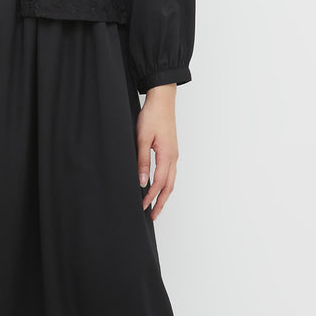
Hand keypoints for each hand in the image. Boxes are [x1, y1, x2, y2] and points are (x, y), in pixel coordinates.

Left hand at [137, 83, 178, 218]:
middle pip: (169, 186)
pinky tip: (159, 186)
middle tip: (153, 216)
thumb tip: (142, 181)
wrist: (162, 100)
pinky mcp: (171, 150)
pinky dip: (166, 184)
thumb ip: (142, 161)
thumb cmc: (152, 116)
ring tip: (156, 206)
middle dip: (161, 202)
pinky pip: (170, 172)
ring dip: (164, 194)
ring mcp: (174, 154)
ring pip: (171, 180)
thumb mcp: (142, 139)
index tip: (143, 207)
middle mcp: (173, 157)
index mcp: (167, 155)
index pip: (160, 183)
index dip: (151, 197)